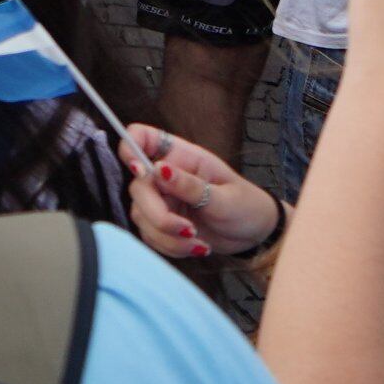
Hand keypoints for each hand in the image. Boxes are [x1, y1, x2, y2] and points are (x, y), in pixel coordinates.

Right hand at [122, 125, 278, 261]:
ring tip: (198, 243)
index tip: (140, 172)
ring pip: (140, 216)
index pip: (140, 137)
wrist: (253, 234)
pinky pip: (150, 236)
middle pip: (137, 188)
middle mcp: (164, 175)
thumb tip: (159, 169)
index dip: (130, 149)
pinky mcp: (160, 223)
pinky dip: (171, 247)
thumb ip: (191, 185)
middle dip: (158, 215)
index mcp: (180, 156)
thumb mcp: (223, 197)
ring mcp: (161, 199)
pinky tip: (195, 247)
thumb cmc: (245, 205)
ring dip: (167, 236)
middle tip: (189, 229)